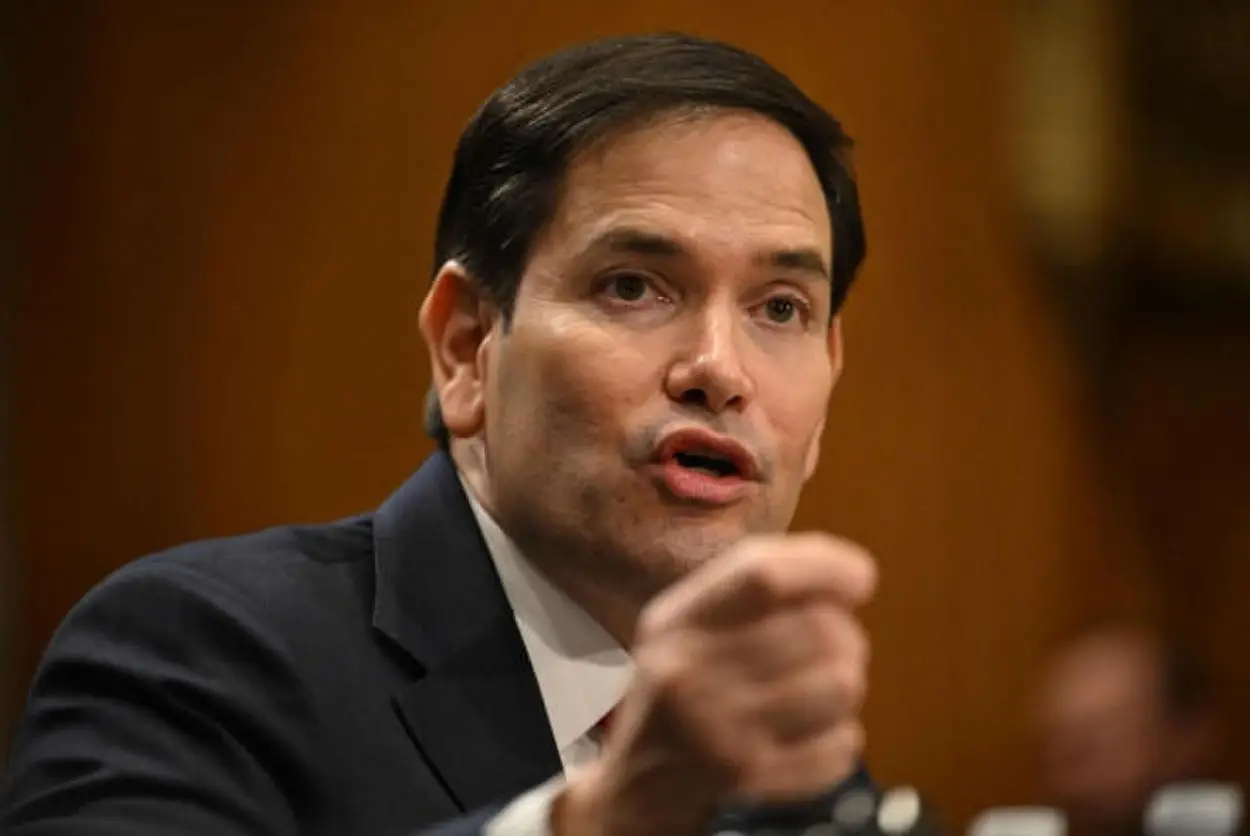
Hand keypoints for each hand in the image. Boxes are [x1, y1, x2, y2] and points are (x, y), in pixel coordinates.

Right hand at [553, 532, 876, 835]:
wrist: (632, 791)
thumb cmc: (675, 695)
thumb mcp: (681, 628)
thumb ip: (746, 591)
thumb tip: (847, 574)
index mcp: (676, 622)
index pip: (762, 574)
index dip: (825, 567)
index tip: (860, 578)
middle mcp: (690, 673)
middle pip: (816, 629)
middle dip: (846, 635)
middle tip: (837, 648)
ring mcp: (719, 731)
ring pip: (839, 685)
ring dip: (846, 685)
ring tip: (822, 691)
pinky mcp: (749, 780)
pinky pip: (839, 747)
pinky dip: (840, 739)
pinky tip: (813, 735)